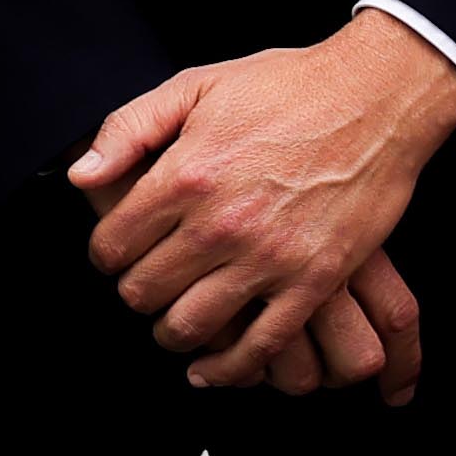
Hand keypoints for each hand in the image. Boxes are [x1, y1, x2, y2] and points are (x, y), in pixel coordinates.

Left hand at [74, 17, 455, 397]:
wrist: (375, 97)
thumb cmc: (285, 87)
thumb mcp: (195, 86)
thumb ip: (128, 129)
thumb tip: (81, 177)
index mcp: (185, 175)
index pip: (113, 245)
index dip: (105, 255)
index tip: (117, 254)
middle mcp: (220, 224)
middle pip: (145, 291)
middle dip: (136, 292)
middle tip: (147, 284)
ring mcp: (269, 257)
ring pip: (191, 326)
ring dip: (173, 332)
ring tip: (174, 321)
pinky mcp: (314, 281)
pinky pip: (261, 346)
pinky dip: (228, 367)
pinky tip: (211, 369)